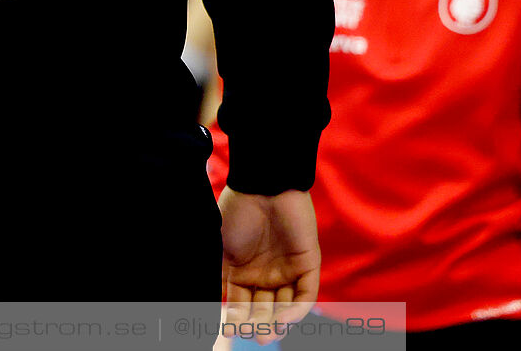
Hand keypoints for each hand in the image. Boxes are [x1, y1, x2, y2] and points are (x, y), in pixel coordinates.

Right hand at [220, 188, 318, 339]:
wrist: (262, 185)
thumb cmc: (237, 212)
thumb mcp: (221, 247)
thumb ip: (220, 275)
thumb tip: (211, 303)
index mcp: (243, 269)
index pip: (241, 302)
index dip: (235, 318)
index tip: (227, 331)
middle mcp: (265, 273)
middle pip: (263, 308)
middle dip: (257, 324)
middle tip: (251, 335)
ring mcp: (287, 269)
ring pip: (285, 306)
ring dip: (277, 323)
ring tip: (266, 334)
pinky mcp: (308, 264)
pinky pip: (305, 295)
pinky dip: (296, 312)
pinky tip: (283, 321)